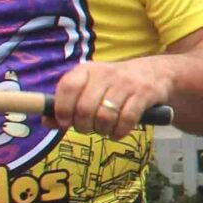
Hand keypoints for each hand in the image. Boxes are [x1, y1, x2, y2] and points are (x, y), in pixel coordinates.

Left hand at [50, 58, 173, 137]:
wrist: (155, 74)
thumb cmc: (114, 86)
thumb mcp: (90, 88)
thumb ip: (68, 105)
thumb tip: (47, 122)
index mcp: (86, 70)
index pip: (67, 87)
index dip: (62, 109)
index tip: (65, 122)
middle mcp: (105, 73)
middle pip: (85, 108)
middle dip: (84, 126)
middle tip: (88, 128)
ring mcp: (126, 83)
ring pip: (105, 117)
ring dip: (102, 130)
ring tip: (105, 129)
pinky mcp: (143, 94)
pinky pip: (126, 120)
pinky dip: (119, 132)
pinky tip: (118, 131)